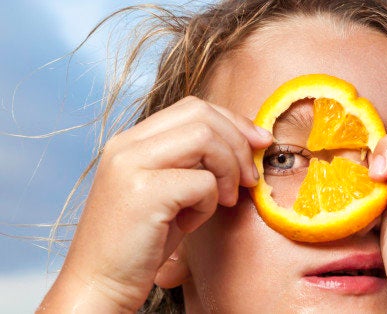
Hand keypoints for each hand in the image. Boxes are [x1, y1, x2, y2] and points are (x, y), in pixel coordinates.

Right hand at [39, 96, 271, 311]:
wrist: (99, 285)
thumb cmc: (141, 243)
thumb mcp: (170, 191)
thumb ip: (195, 162)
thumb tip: (247, 142)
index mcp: (131, 141)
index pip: (193, 108)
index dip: (233, 122)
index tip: (258, 144)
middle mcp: (126, 145)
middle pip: (202, 113)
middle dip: (239, 142)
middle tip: (250, 178)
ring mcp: (130, 165)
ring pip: (205, 137)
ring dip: (229, 170)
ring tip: (225, 200)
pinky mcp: (143, 192)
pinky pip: (202, 182)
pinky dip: (209, 204)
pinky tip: (191, 223)